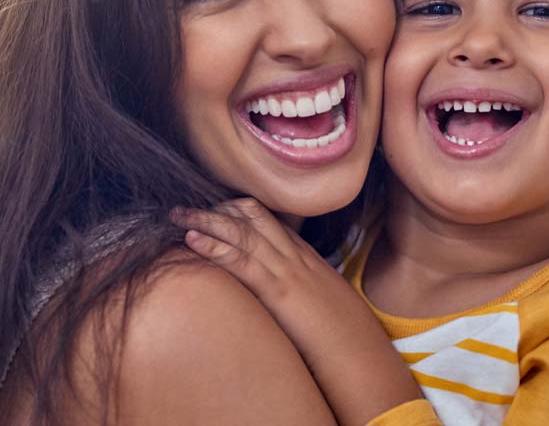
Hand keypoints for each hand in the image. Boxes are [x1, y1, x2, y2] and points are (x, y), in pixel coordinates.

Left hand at [171, 198, 422, 425]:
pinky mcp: (279, 290)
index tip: (213, 210)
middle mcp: (294, 254)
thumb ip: (302, 288)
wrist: (361, 349)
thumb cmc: (343, 331)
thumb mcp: (323, 300)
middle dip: (217, 207)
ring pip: (242, 231)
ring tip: (178, 215)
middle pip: (253, 215)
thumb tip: (281, 291)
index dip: (236, 210)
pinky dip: (214, 247)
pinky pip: (242, 261)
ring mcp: (287, 269)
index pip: (267, 220)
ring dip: (206, 220)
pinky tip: (192, 241)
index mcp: (304, 255)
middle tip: (187, 209)